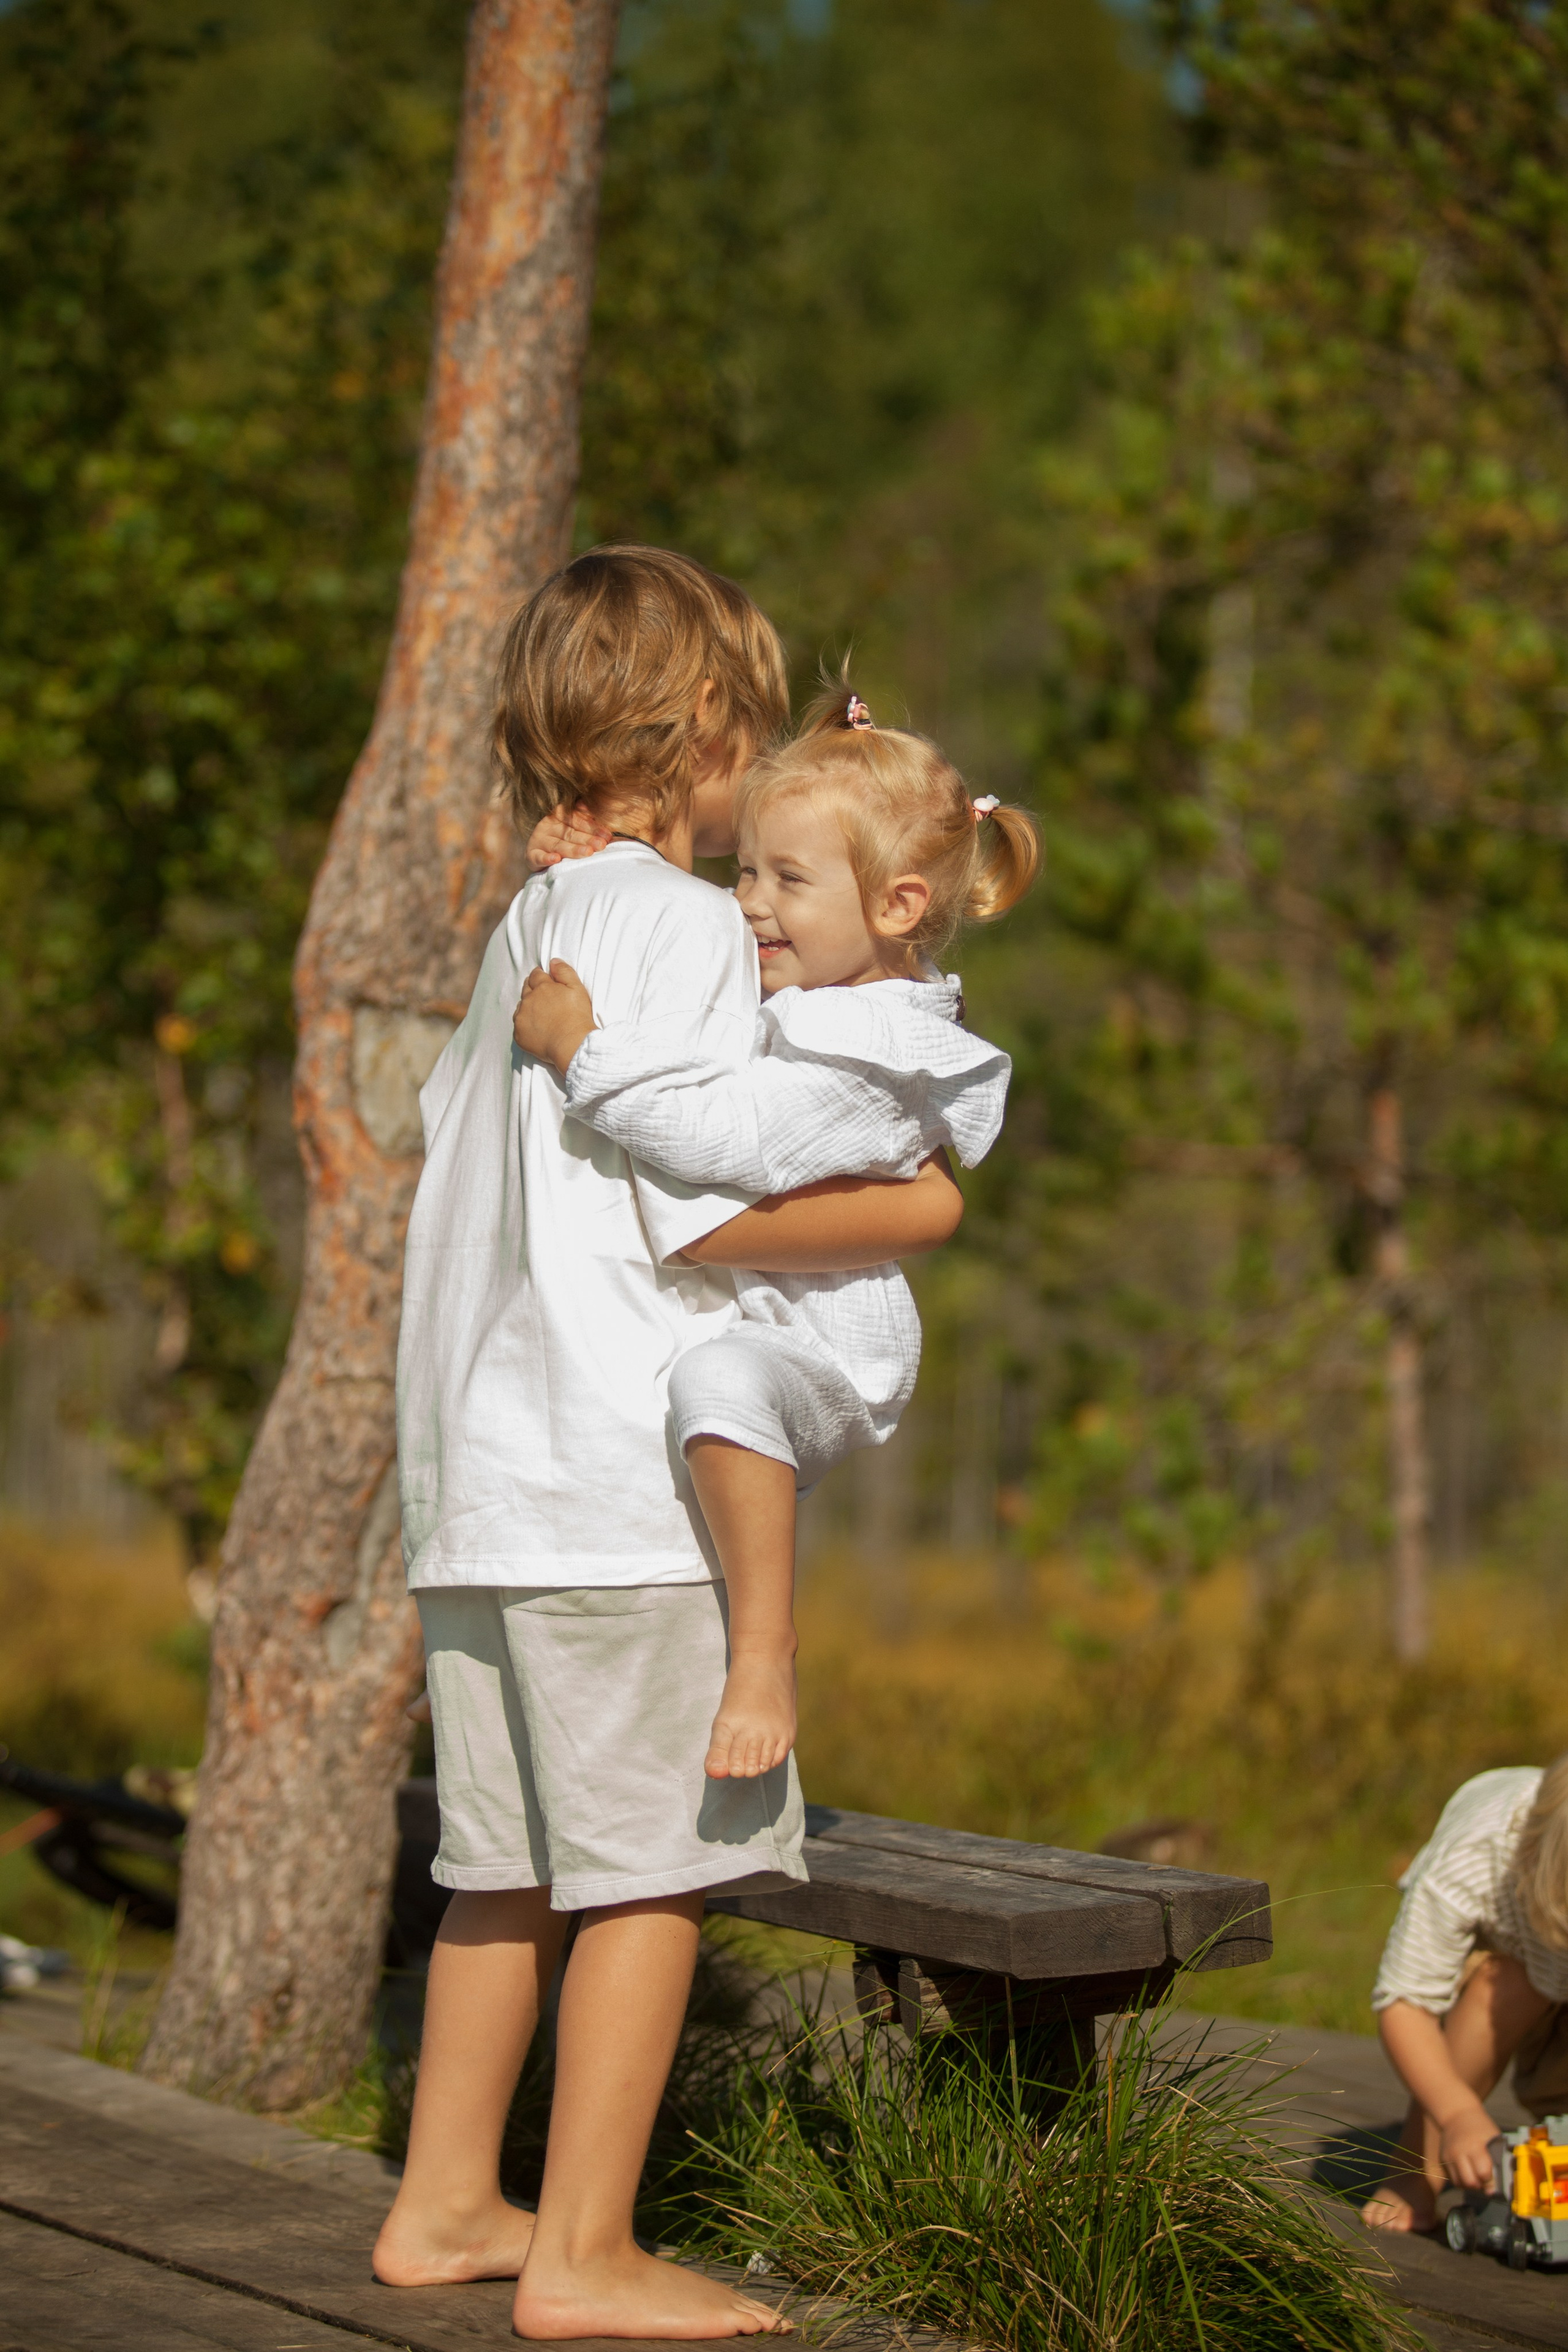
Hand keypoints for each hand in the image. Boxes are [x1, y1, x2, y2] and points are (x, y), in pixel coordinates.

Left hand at [513, 959, 596, 1073]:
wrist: (572, 1045)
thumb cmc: (578, 1017)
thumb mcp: (577, 989)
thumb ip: (564, 972)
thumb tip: (553, 961)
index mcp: (542, 987)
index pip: (536, 975)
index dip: (540, 975)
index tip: (545, 980)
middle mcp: (529, 999)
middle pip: (526, 988)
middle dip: (533, 989)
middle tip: (544, 997)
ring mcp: (522, 1017)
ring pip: (521, 1006)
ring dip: (528, 1006)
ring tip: (542, 1014)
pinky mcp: (519, 1033)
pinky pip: (519, 1024)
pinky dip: (525, 1023)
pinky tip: (537, 1027)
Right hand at [525, 801, 612, 871]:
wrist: (542, 856)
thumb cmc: (566, 840)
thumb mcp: (575, 828)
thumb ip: (587, 819)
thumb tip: (602, 809)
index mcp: (560, 815)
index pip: (577, 819)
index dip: (592, 826)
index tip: (607, 834)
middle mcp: (548, 825)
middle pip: (570, 832)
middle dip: (587, 838)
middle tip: (601, 845)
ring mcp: (539, 839)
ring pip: (557, 845)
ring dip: (572, 849)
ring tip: (587, 852)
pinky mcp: (531, 855)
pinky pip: (538, 857)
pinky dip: (547, 858)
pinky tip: (556, 859)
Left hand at [704, 1652, 797, 1779]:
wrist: (765, 1663)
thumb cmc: (739, 1693)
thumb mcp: (723, 1720)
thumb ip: (718, 1750)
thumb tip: (714, 1774)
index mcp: (732, 1728)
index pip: (731, 1766)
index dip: (729, 1767)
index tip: (729, 1760)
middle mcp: (754, 1732)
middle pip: (748, 1768)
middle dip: (743, 1767)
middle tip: (743, 1752)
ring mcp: (773, 1733)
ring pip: (764, 1765)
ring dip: (757, 1764)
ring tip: (754, 1749)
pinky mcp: (788, 1732)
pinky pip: (778, 1758)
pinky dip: (770, 1759)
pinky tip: (765, 1749)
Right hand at [1439, 2101, 1498, 2191]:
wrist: (1457, 2114)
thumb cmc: (1480, 2128)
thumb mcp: (1493, 2138)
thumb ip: (1498, 2159)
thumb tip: (1502, 2182)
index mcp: (1474, 2146)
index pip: (1483, 2173)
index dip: (1491, 2179)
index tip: (1495, 2177)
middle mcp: (1459, 2152)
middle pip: (1470, 2182)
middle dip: (1481, 2185)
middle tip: (1486, 2180)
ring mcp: (1449, 2156)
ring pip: (1460, 2184)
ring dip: (1471, 2185)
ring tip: (1477, 2177)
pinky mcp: (1442, 2159)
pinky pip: (1453, 2179)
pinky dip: (1462, 2181)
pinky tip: (1468, 2173)